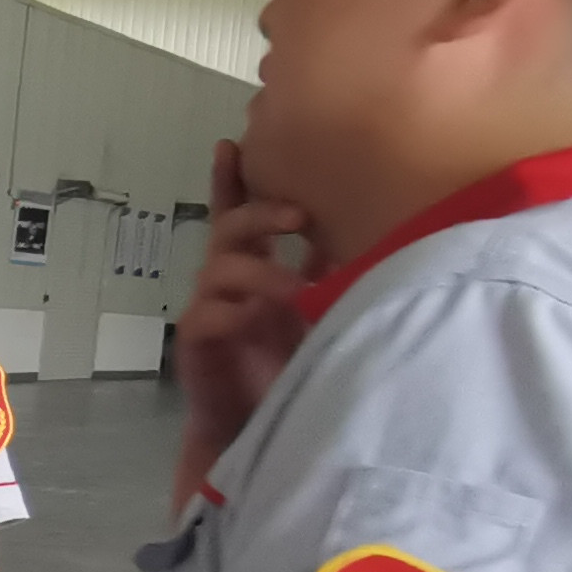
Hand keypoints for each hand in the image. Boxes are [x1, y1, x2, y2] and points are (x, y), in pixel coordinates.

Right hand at [170, 139, 314, 517]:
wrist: (258, 429)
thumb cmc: (290, 368)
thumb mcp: (320, 311)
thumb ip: (329, 272)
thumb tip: (373, 224)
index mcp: (256, 267)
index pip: (241, 212)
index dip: (235, 179)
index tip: (236, 142)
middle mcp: (230, 280)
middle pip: (230, 228)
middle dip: (257, 212)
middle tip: (296, 215)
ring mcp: (212, 308)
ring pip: (220, 267)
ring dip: (259, 269)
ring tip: (296, 285)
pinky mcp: (198, 342)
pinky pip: (207, 313)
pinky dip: (235, 310)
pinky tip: (257, 316)